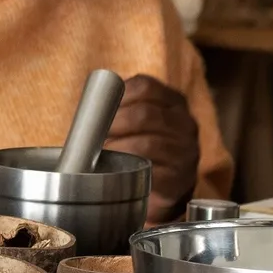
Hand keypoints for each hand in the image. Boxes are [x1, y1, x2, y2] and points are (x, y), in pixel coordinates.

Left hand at [107, 75, 200, 223]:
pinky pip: (152, 172)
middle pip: (145, 114)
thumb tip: (86, 110)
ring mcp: (186, 151)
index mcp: (173, 101)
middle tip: (93, 135)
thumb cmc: (140, 145)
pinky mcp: (181, 179)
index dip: (117, 96)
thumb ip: (117, 108)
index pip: (145, 87)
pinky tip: (118, 172)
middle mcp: (185, 123)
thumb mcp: (135, 120)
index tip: (99, 108)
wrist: (163, 185)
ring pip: (147, 144)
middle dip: (113, 124)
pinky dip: (129, 171)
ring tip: (101, 155)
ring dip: (117, 149)